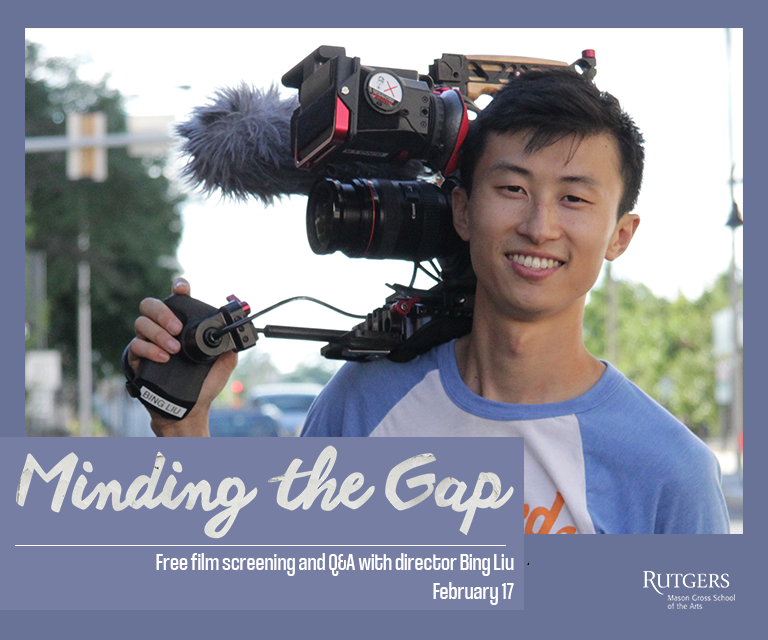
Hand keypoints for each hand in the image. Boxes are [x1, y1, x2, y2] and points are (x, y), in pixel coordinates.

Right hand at [128, 278, 237, 436]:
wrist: (189, 411)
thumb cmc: (204, 386)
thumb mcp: (223, 364)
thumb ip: (228, 347)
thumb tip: (235, 334)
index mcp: (183, 326)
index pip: (177, 299)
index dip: (178, 288)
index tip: (182, 288)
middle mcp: (164, 330)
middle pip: (151, 305)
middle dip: (163, 313)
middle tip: (177, 329)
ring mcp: (149, 343)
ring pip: (141, 323)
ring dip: (158, 334)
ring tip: (173, 349)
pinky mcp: (137, 359)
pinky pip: (135, 345)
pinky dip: (149, 349)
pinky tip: (163, 357)